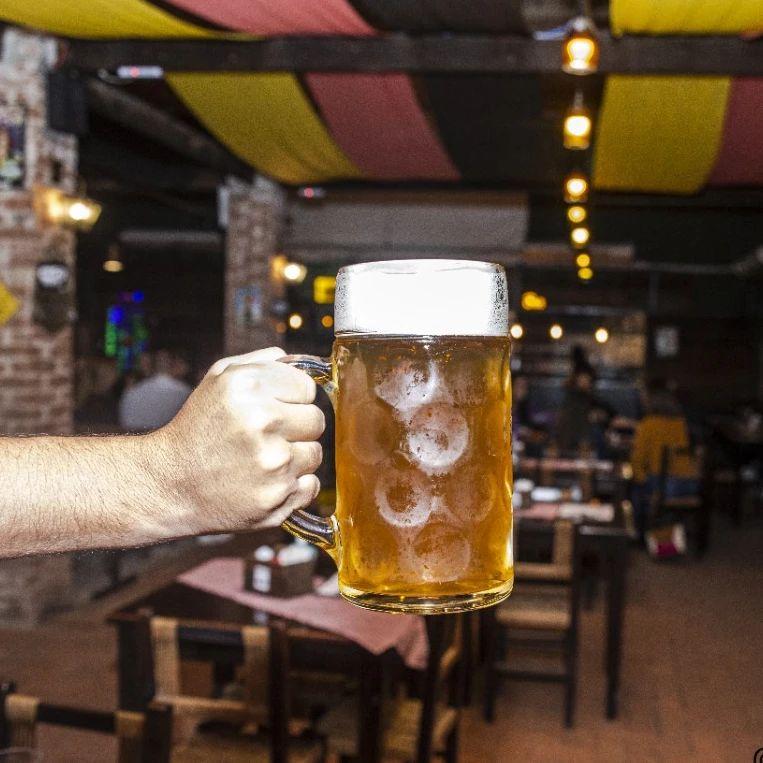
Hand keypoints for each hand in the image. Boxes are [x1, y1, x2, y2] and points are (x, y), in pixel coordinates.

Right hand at [150, 347, 324, 535]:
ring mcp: (272, 462)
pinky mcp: (277, 496)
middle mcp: (262, 421)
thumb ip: (262, 362)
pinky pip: (311, 486)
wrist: (171, 483)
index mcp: (248, 386)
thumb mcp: (219, 379)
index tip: (274, 408)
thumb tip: (302, 362)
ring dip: (296, 457)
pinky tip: (266, 481)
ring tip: (263, 459)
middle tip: (267, 436)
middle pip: (316, 420)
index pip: (307, 387)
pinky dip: (294, 486)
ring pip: (315, 453)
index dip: (291, 398)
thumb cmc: (199, 428)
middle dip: (296, 427)